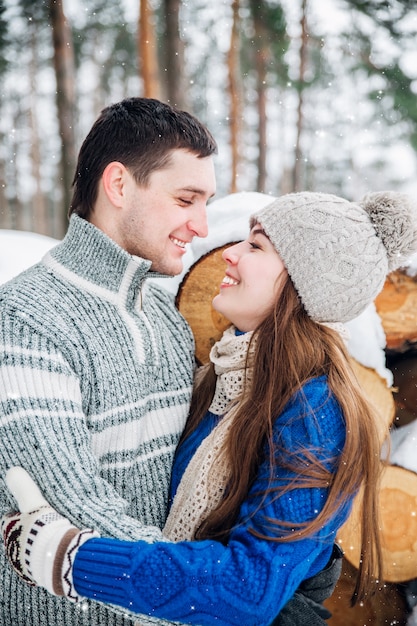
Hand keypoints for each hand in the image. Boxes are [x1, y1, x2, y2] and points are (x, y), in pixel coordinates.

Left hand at [1, 467, 98, 601]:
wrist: (60, 558)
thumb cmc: (44, 529)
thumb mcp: (34, 503)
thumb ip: (23, 486)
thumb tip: (12, 471)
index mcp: (8, 531)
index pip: (9, 518)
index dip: (19, 512)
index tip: (32, 508)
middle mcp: (11, 550)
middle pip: (17, 534)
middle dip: (26, 528)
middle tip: (43, 520)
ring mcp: (22, 564)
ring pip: (26, 549)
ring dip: (35, 542)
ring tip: (51, 534)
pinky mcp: (35, 575)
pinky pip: (37, 562)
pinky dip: (43, 555)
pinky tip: (54, 549)